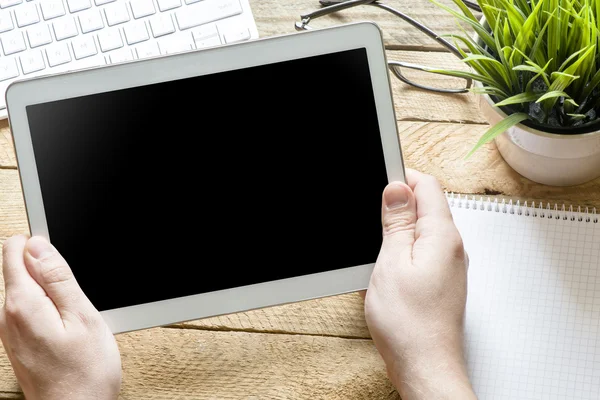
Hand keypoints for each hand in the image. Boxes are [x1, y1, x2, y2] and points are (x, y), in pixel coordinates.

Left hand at [0, 235, 120, 399]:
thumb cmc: (85, 372)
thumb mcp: (82, 316)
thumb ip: (58, 278)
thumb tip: (37, 245)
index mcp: (23, 304)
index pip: (14, 250)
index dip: (40, 243)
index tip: (61, 256)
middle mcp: (8, 315)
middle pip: (20, 268)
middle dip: (50, 270)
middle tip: (78, 294)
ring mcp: (11, 330)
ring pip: (27, 288)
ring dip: (53, 291)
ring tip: (76, 314)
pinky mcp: (18, 340)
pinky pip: (29, 308)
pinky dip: (50, 308)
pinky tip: (69, 327)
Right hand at [364, 169, 475, 399]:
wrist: (424, 366)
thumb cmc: (410, 324)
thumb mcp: (391, 262)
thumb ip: (396, 222)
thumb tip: (397, 189)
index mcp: (443, 236)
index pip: (427, 186)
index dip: (401, 178)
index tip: (380, 185)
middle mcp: (452, 248)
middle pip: (426, 206)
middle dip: (397, 207)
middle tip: (373, 222)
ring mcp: (448, 265)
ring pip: (422, 231)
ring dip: (397, 233)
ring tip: (378, 252)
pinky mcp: (440, 281)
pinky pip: (421, 252)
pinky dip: (402, 253)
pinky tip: (386, 270)